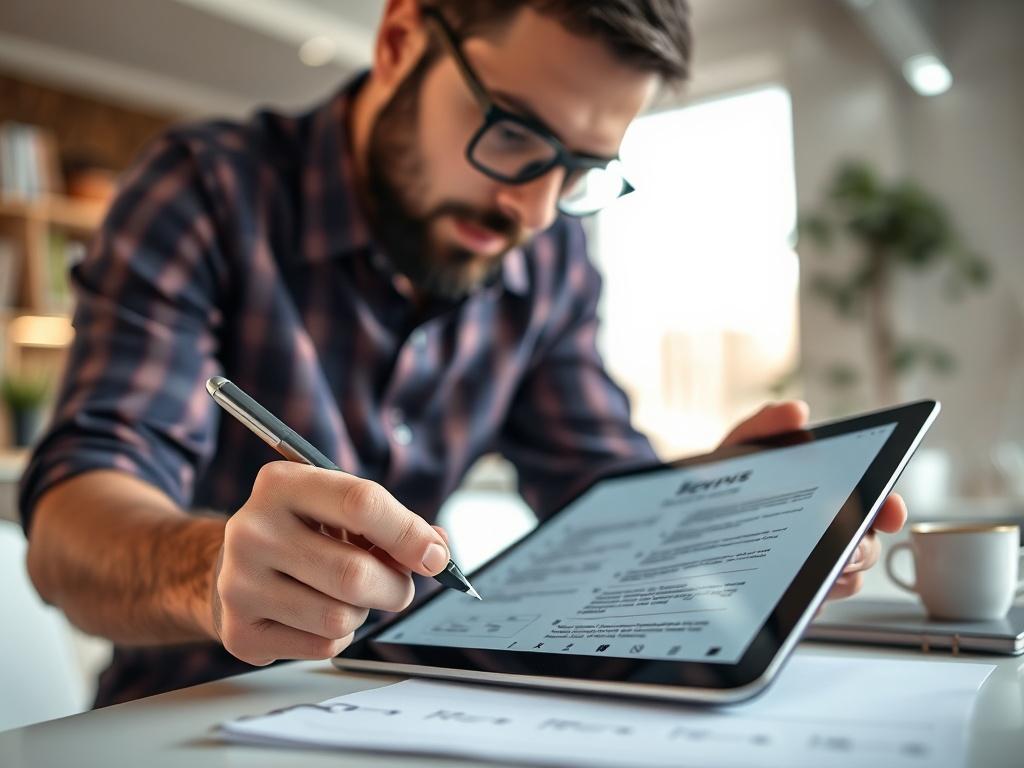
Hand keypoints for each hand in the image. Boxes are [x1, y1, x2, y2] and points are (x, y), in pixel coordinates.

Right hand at [211, 462, 450, 665]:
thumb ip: (393, 523)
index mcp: (281, 483)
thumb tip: (436, 551)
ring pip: (340, 617)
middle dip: (395, 587)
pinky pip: (322, 646)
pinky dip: (338, 637)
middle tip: (398, 586)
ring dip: (363, 613)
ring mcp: (240, 583)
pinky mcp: (240, 631)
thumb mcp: (340, 510)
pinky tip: (318, 614)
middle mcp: (252, 530)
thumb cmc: (304, 532)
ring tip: (347, 597)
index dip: (409, 533)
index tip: (435, 556)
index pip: (361, 503)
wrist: (232, 566)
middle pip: (354, 573)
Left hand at [718, 401, 907, 602]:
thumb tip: (796, 412)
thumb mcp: (736, 449)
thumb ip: (764, 425)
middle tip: (845, 547)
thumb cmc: (717, 482)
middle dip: (863, 547)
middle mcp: (822, 535)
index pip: (872, 504)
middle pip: (866, 548)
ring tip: (819, 569)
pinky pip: (811, 607)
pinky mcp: (786, 598)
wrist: (679, 517)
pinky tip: (787, 592)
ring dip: (838, 576)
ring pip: (847, 581)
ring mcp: (806, 568)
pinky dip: (807, 601)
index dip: (889, 507)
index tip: (889, 509)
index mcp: (823, 497)